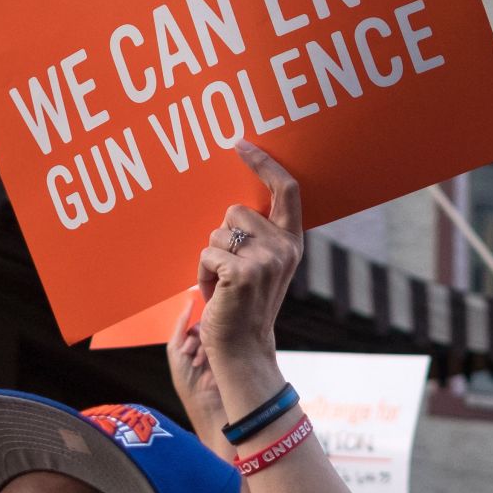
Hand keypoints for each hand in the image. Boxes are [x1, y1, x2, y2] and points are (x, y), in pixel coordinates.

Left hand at [165, 306, 227, 448]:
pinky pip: (224, 340)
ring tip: (198, 363)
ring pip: (214, 333)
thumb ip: (180, 328)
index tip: (187, 349)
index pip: (196, 325)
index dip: (190, 333)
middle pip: (205, 327)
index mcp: (196, 345)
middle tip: (190, 355)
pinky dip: (213, 349)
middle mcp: (210, 346)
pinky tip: (206, 363)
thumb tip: (188, 303)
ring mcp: (222, 349)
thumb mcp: (175, 352)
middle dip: (196, 339)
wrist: (206, 405)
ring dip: (203, 346)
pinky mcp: (233, 353)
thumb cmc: (187, 383)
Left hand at [193, 142, 303, 363]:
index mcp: (290, 242)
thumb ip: (258, 236)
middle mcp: (283, 248)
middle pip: (235, 211)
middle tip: (229, 272)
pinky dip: (202, 276)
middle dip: (221, 238)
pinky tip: (216, 296)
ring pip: (216, 234)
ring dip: (209, 259)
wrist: (243, 348)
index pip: (285, 190)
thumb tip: (233, 205)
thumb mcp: (261, 267)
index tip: (241, 144)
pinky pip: (206, 255)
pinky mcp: (242, 272)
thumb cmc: (243, 306)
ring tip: (223, 287)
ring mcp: (265, 260)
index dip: (264, 163)